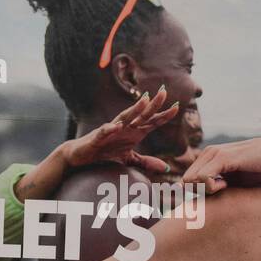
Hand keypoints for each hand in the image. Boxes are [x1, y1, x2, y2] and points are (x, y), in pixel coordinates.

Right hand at [63, 87, 179, 174]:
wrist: (82, 155)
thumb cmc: (105, 153)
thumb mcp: (129, 160)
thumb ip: (146, 162)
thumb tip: (166, 168)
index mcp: (134, 132)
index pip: (152, 121)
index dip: (164, 115)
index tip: (177, 107)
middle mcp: (125, 127)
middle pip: (142, 114)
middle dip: (153, 104)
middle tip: (164, 91)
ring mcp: (111, 130)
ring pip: (125, 117)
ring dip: (135, 109)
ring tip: (145, 100)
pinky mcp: (97, 137)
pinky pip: (104, 132)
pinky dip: (110, 129)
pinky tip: (117, 126)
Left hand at [182, 136, 260, 193]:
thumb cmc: (260, 169)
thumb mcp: (235, 181)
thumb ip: (217, 189)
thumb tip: (200, 208)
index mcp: (208, 159)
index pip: (186, 181)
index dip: (196, 194)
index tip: (215, 197)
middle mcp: (208, 154)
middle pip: (185, 182)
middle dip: (198, 193)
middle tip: (220, 192)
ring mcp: (214, 154)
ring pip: (190, 180)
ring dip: (205, 190)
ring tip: (225, 187)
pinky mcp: (223, 157)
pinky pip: (203, 177)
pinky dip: (211, 187)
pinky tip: (226, 185)